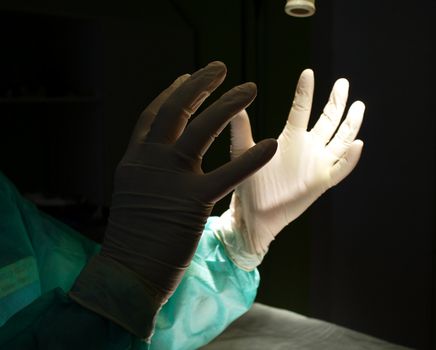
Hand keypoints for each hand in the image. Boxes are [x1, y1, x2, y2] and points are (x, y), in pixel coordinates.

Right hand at [70, 61, 276, 337]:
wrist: (127, 272)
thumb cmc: (134, 238)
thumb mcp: (134, 194)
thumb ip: (148, 172)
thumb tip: (160, 159)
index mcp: (136, 158)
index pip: (154, 115)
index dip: (171, 93)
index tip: (186, 76)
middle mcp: (151, 159)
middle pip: (176, 109)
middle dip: (200, 84)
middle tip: (220, 67)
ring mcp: (172, 177)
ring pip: (202, 128)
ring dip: (229, 104)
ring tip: (250, 88)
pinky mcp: (194, 200)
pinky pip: (228, 173)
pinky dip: (251, 158)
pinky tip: (271, 144)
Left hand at [217, 69, 363, 269]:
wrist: (256, 215)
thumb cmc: (248, 183)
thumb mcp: (243, 154)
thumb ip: (241, 131)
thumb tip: (235, 106)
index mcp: (290, 138)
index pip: (301, 109)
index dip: (305, 92)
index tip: (308, 73)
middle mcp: (308, 148)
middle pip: (328, 120)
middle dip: (337, 102)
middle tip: (343, 83)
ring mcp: (318, 164)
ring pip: (341, 140)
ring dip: (350, 123)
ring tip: (358, 104)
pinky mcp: (323, 182)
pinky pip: (342, 169)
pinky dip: (351, 158)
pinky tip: (359, 144)